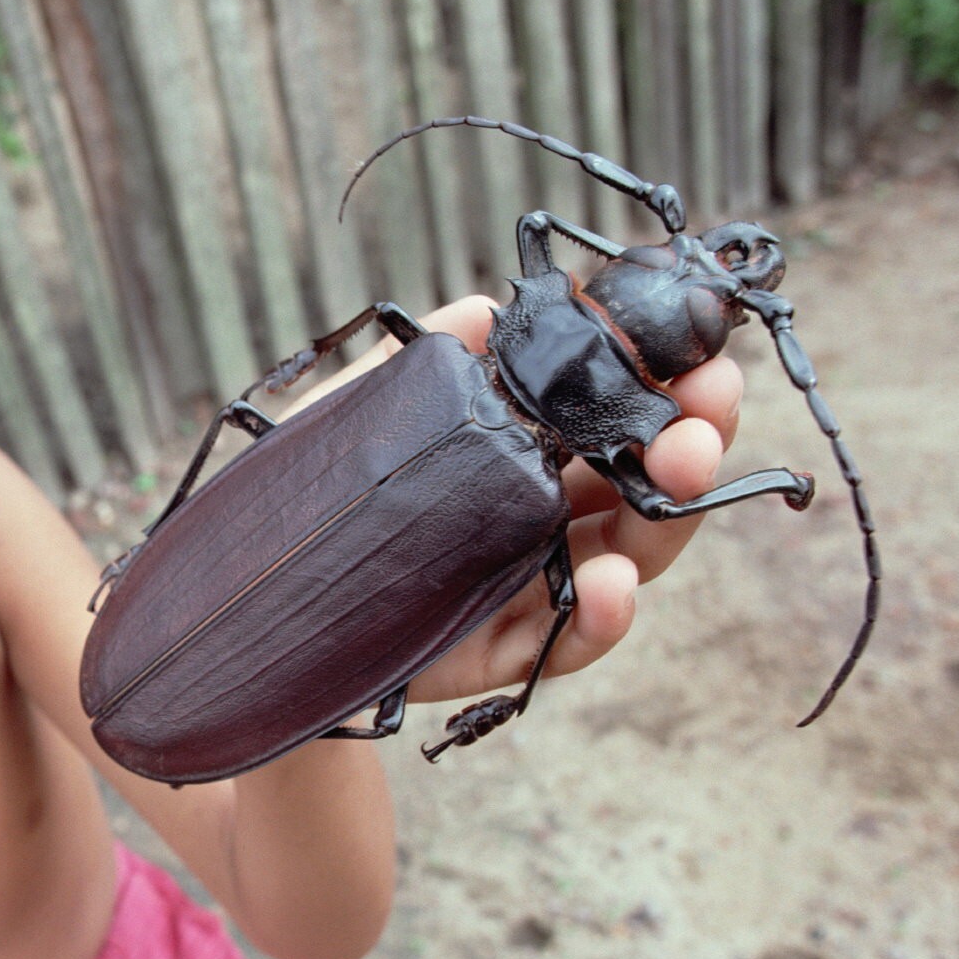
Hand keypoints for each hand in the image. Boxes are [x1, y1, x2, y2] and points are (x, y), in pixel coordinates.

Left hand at [282, 295, 740, 705]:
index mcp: (529, 453)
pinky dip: (600, 618)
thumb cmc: (312, 491)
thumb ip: (431, 356)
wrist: (248, 591)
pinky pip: (564, 645)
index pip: (622, 418)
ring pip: (625, 560)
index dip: (674, 388)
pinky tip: (612, 584)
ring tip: (679, 473)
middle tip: (710, 410)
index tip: (706, 357)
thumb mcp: (359, 406)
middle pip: (645, 486)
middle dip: (693, 442)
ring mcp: (525, 587)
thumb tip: (489, 307)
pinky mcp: (492, 652)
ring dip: (666, 520)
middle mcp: (541, 519)